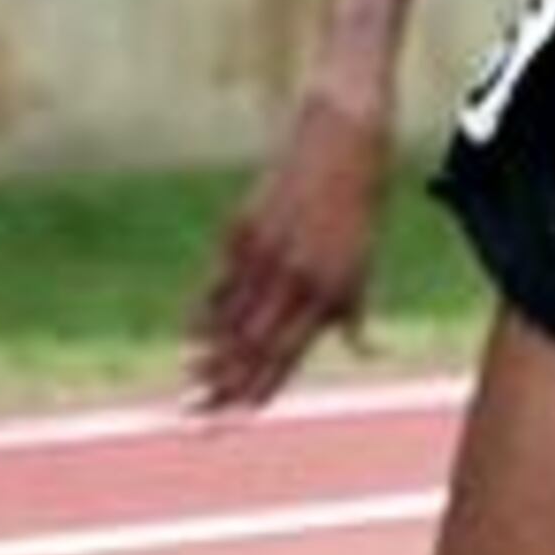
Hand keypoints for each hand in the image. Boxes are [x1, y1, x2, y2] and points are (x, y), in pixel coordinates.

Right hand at [186, 92, 391, 414]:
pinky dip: (205, 312)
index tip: (237, 416)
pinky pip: (220, 281)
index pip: (287, 353)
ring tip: (188, 385)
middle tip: (195, 414)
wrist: (341, 138)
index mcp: (329, 288)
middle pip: (250, 344)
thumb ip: (353, 311)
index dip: (260, 387)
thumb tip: (362, 352)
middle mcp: (294, 275)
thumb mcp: (366, 260)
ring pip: (229, 316)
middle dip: (222, 384)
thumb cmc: (360, 204)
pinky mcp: (243, 227)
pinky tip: (191, 338)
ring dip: (208, 355)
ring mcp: (264, 252)